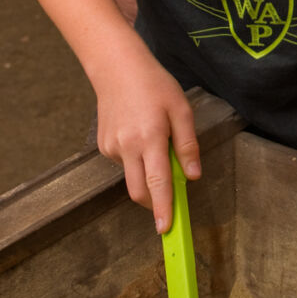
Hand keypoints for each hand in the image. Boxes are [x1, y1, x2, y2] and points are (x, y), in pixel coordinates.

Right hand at [90, 38, 198, 227]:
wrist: (117, 68)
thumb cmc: (154, 86)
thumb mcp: (181, 110)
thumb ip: (188, 145)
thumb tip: (193, 176)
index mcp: (150, 138)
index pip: (157, 183)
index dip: (163, 209)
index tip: (166, 229)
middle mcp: (127, 147)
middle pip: (139, 191)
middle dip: (154, 203)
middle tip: (169, 201)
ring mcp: (111, 148)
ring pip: (131, 177)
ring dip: (146, 174)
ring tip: (155, 142)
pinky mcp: (103, 146)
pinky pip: (123, 163)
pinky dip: (135, 160)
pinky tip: (139, 135)